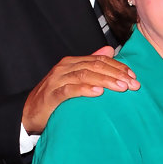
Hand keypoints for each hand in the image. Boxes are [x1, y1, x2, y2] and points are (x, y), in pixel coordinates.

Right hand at [21, 46, 138, 133]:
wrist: (29, 112)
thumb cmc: (54, 95)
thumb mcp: (74, 78)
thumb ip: (91, 64)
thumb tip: (110, 50)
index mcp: (72, 62)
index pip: (100, 60)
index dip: (118, 67)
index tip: (134, 76)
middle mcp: (65, 68)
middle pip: (95, 66)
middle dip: (117, 74)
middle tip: (133, 84)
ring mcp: (57, 80)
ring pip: (85, 75)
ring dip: (106, 80)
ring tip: (121, 87)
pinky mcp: (51, 95)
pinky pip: (69, 90)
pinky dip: (85, 90)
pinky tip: (98, 92)